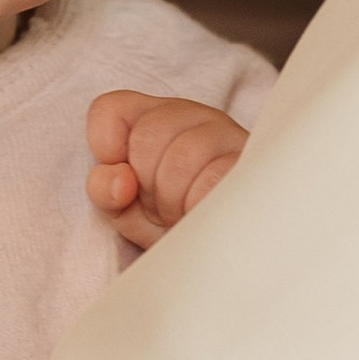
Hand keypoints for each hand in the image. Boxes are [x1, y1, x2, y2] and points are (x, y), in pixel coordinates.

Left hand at [86, 90, 249, 250]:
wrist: (223, 250)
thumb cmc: (173, 224)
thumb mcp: (127, 211)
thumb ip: (105, 190)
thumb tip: (119, 182)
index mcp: (154, 118)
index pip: (110, 109)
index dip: (105, 149)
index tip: (123, 184)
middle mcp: (192, 116)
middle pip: (147, 136)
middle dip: (147, 186)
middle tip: (163, 207)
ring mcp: (227, 134)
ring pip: (182, 156)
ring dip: (174, 201)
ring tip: (184, 214)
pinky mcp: (253, 161)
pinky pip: (214, 179)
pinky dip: (198, 207)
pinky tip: (202, 216)